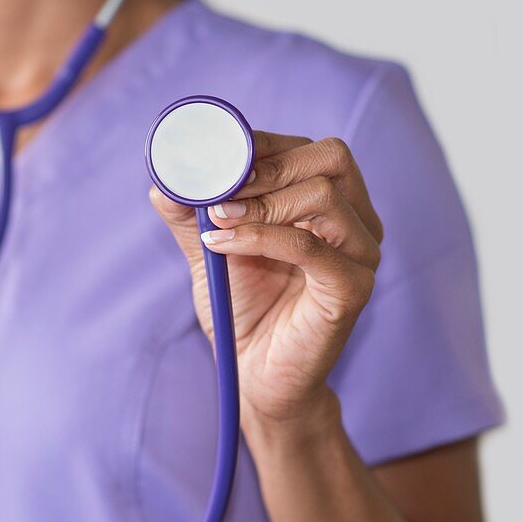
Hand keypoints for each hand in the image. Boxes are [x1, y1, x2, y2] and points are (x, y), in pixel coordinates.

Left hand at [150, 133, 382, 422]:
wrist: (255, 376)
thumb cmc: (243, 310)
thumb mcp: (210, 249)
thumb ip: (191, 213)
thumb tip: (162, 180)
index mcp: (331, 203)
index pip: (310, 149)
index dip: (260, 145)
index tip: (213, 160)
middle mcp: (356, 222)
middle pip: (330, 159)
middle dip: (266, 167)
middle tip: (217, 191)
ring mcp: (361, 254)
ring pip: (324, 196)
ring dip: (261, 202)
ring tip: (215, 222)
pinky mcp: (352, 289)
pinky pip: (312, 248)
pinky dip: (261, 237)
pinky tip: (222, 245)